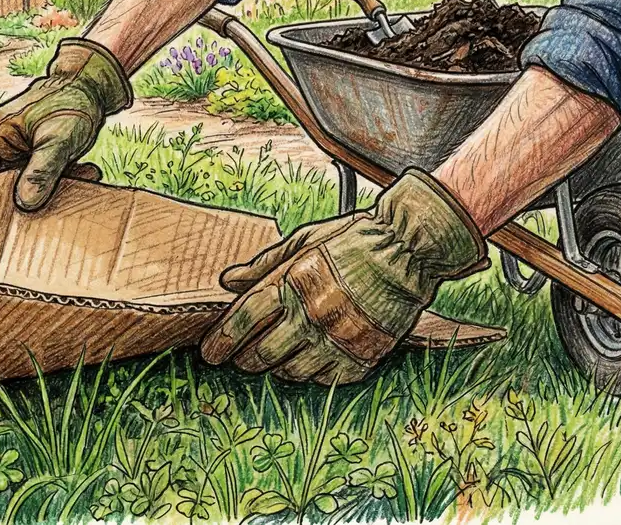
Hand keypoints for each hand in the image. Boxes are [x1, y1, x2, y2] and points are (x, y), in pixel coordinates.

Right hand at [0, 38, 131, 210]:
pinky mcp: (35, 155)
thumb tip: (25, 203)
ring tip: (77, 180)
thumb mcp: (59, 139)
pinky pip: (40, 177)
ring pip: (22, 183)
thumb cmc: (71, 102)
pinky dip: (60, 180)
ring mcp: (18, 151)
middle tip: (46, 208)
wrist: (92, 84)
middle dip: (21, 198)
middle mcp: (1, 144)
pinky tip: (85, 172)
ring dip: (48, 189)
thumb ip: (42, 171)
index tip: (4, 217)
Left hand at [201, 170, 486, 384]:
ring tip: (275, 359)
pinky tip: (311, 359)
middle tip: (240, 359)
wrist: (409, 251)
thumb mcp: (303, 242)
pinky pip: (326, 378)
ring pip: (291, 372)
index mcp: (292, 284)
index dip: (221, 340)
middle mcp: (312, 316)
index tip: (210, 352)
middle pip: (262, 354)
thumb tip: (227, 281)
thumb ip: (263, 266)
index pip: (243, 321)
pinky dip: (314, 373)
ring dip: (277, 368)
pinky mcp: (363, 355)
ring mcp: (338, 339)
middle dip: (244, 360)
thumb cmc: (352, 241)